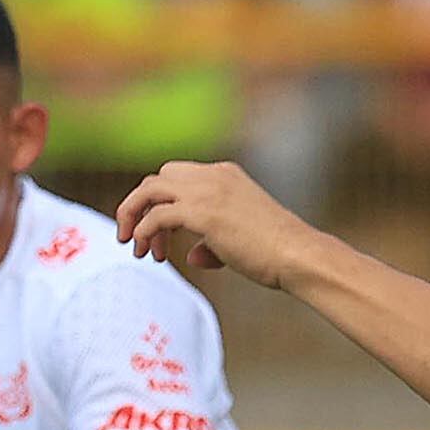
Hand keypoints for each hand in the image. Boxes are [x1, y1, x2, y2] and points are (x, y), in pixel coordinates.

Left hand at [115, 160, 312, 288]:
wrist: (297, 255)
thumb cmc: (276, 253)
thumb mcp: (239, 240)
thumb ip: (211, 243)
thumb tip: (192, 255)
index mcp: (225, 174)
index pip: (176, 176)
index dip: (159, 203)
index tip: (156, 233)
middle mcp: (213, 175)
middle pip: (157, 178)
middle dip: (139, 206)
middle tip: (134, 238)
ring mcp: (207, 191)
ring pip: (149, 190)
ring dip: (133, 216)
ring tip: (133, 246)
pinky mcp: (202, 213)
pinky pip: (156, 216)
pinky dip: (144, 232)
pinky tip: (147, 251)